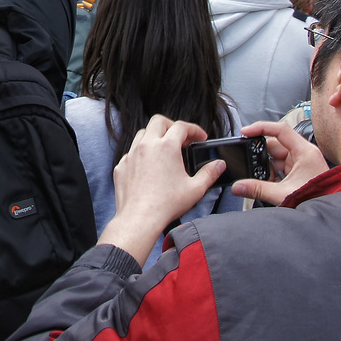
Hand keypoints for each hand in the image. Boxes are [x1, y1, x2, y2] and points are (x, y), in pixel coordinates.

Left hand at [99, 116, 223, 261]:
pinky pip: (131, 152)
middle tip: (181, 138)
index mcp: (166, 147)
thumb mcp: (195, 189)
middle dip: (172, 126)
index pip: (182, 126)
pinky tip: (149, 166)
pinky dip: (141, 153)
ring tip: (165, 150)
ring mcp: (132, 155)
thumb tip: (218, 165)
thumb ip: (210, 174)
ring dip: (155, 137)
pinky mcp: (122, 166)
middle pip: (158, 121)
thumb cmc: (165, 205)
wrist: (140, 219)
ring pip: (142, 134)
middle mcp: (147, 146)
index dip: (194, 129)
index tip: (200, 137)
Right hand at [231, 120, 330, 205]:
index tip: (246, 132)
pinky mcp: (299, 174)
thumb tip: (238, 186)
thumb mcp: (283, 194)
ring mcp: (302, 164)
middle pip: (276, 146)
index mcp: (304, 152)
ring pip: (277, 159)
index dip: (261, 128)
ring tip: (260, 180)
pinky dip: (272, 175)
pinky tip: (268, 185)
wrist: (327, 216)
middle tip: (249, 164)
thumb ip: (258, 189)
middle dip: (261, 156)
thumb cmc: (316, 200)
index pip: (281, 130)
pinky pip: (281, 169)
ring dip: (266, 168)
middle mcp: (304, 155)